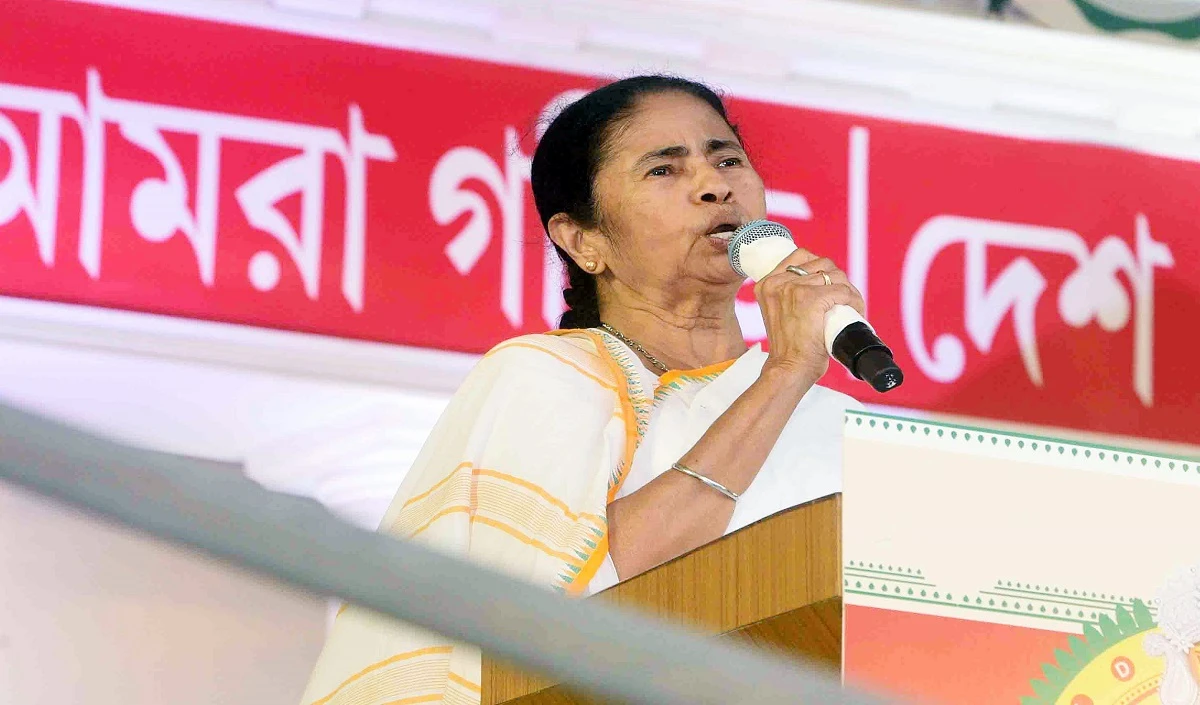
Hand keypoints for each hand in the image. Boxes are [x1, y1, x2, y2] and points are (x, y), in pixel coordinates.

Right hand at [753, 248, 864, 382]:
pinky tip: (855, 310)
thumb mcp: (779, 313)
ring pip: (834, 276)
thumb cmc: (788, 347)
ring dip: (849, 290)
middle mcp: (778, 282)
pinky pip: (842, 290)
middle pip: (821, 264)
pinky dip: (854, 300)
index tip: (828, 283)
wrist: (788, 368)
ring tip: (852, 306)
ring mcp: (794, 289)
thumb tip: (815, 283)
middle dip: (837, 279)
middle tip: (844, 299)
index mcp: (767, 284)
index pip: (800, 256)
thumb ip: (787, 297)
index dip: (820, 267)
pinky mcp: (811, 298)